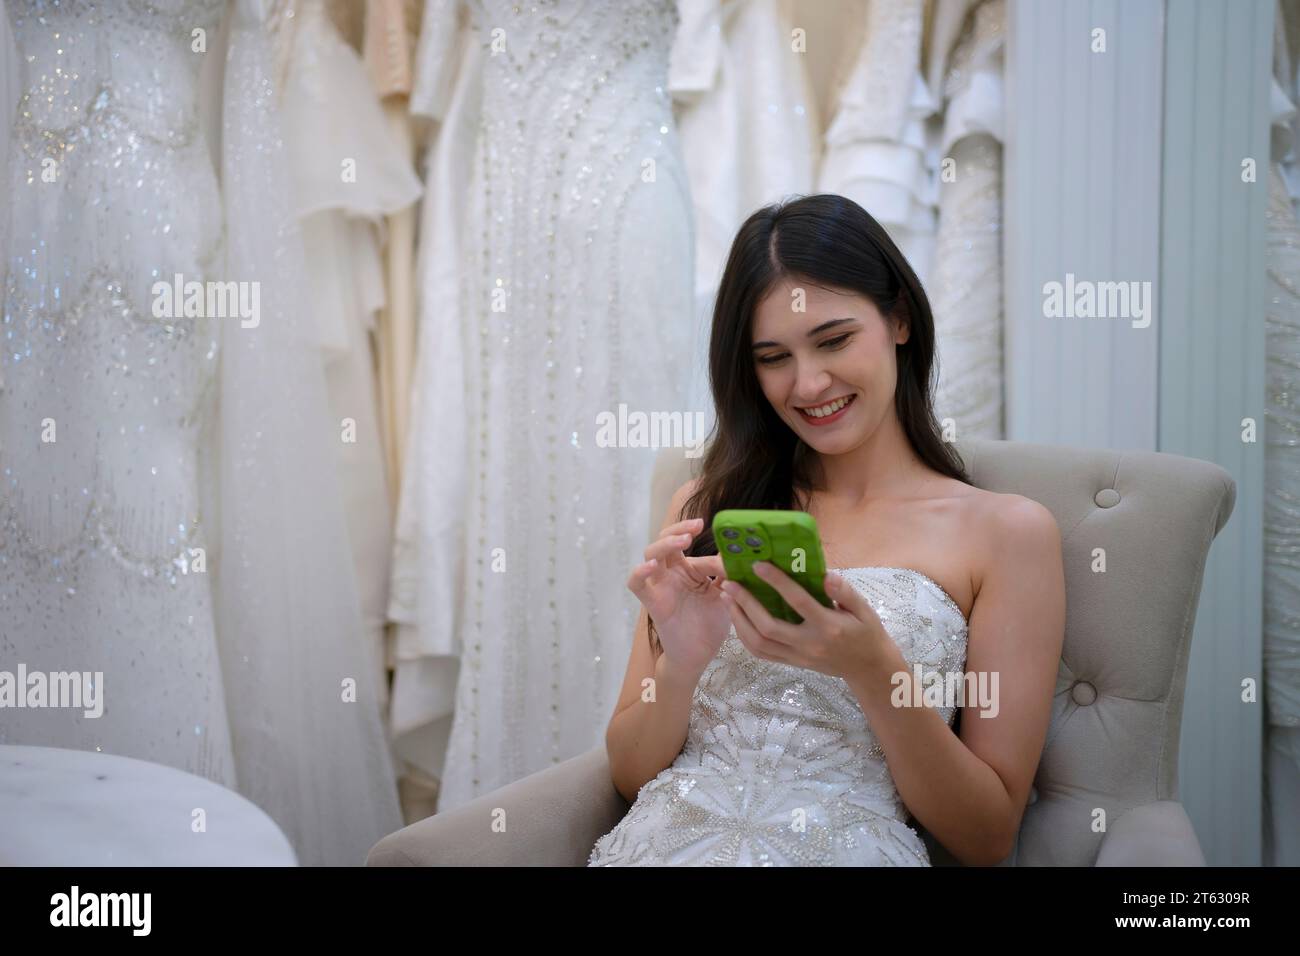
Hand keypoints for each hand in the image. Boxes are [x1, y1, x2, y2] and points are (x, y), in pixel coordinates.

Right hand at [626, 517, 730, 675]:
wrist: (698, 656)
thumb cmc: (709, 625)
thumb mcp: (725, 596)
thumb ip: (728, 576)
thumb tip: (736, 554)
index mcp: (688, 569)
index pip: (688, 542)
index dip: (700, 535)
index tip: (716, 530)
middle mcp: (672, 573)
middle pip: (666, 540)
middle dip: (679, 529)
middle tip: (696, 526)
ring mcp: (661, 586)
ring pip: (651, 554)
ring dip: (664, 544)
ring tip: (682, 541)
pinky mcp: (653, 603)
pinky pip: (637, 584)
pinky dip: (639, 573)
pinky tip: (651, 567)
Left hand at [718, 562, 892, 681]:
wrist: (868, 668)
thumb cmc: (866, 632)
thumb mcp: (864, 610)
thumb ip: (845, 592)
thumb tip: (827, 574)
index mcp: (828, 627)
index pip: (798, 602)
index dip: (777, 582)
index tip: (758, 565)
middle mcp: (809, 644)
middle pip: (769, 627)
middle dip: (746, 604)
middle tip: (730, 583)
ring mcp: (798, 657)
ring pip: (759, 643)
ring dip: (739, 620)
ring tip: (728, 598)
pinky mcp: (792, 663)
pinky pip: (761, 653)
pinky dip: (745, 636)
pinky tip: (737, 619)